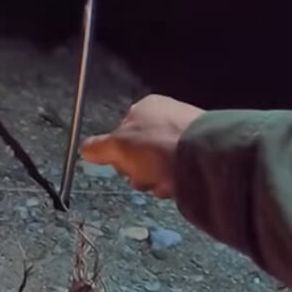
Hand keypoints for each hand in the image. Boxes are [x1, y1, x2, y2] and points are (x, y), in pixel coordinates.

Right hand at [80, 94, 204, 198]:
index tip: (123, 165)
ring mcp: (188, 132)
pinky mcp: (204, 150)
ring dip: (156, 178)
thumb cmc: (156, 146)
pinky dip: (176, 179)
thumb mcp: (117, 147)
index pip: (121, 132)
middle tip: (144, 176)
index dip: (118, 153)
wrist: (206, 156)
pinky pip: (181, 168)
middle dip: (139, 170)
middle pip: (140, 151)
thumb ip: (97, 148)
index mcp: (146, 107)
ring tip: (164, 182)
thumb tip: (84, 149)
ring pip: (160, 163)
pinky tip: (178, 184)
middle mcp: (167, 115)